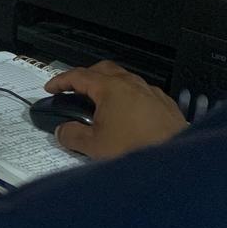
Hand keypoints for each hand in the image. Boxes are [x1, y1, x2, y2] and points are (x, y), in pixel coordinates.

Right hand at [44, 60, 188, 159]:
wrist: (174, 158)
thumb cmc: (137, 147)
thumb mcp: (94, 145)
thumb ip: (72, 135)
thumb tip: (63, 131)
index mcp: (110, 88)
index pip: (79, 76)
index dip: (61, 81)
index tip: (52, 87)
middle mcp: (131, 84)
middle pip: (103, 69)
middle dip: (86, 77)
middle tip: (75, 90)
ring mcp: (150, 92)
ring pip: (124, 80)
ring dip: (109, 87)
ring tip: (100, 105)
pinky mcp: (164, 104)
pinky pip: (141, 93)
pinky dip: (128, 98)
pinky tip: (126, 116)